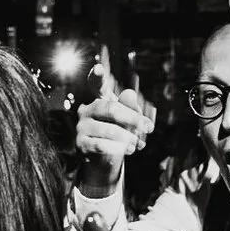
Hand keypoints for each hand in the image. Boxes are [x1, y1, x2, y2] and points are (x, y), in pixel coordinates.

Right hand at [75, 53, 154, 171]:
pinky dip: (117, 148)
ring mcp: (82, 127)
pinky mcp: (81, 144)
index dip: (97, 76)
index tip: (98, 68)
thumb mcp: (128, 120)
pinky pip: (101, 145)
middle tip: (148, 127)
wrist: (106, 162)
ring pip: (108, 129)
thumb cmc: (119, 135)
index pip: (96, 84)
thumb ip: (130, 107)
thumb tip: (130, 93)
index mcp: (99, 99)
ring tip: (138, 144)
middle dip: (133, 118)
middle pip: (111, 108)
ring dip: (128, 137)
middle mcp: (87, 110)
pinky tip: (128, 150)